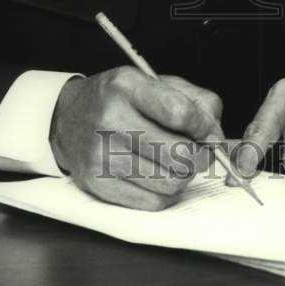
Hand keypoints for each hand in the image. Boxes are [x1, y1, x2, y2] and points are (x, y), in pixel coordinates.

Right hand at [50, 67, 223, 210]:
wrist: (69, 118)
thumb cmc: (122, 100)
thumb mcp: (156, 82)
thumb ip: (196, 101)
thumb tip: (215, 136)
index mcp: (126, 86)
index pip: (180, 113)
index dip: (204, 126)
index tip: (207, 130)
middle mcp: (110, 119)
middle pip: (179, 153)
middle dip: (199, 155)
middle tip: (196, 150)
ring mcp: (101, 155)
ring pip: (170, 182)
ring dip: (183, 175)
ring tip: (175, 162)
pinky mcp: (98, 184)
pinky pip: (153, 202)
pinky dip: (165, 193)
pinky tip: (158, 174)